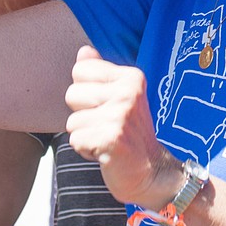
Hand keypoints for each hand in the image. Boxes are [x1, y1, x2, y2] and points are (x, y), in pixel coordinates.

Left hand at [65, 46, 180, 207]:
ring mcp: (121, 115)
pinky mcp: (112, 138)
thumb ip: (100, 73)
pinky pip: (76, 140)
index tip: (105, 107)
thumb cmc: (130, 135)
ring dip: (85, 136)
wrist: (153, 173)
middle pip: (72, 94)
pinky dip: (86, 151)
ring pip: (72, 122)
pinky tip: (105, 153)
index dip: (85, 93)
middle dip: (82, 115)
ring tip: (107, 140)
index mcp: (131, 77)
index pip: (80, 70)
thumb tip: (84, 51)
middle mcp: (128, 92)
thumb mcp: (119, 98)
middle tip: (106, 126)